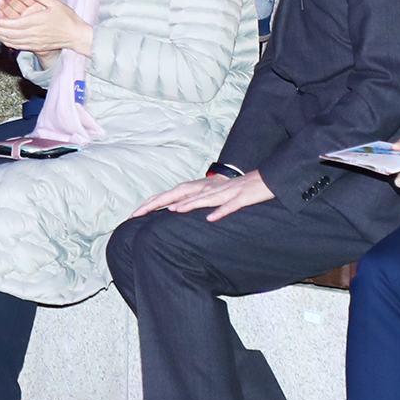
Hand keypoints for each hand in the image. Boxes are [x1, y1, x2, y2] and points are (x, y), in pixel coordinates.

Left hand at [0, 0, 93, 56]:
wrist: (76, 36)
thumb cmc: (68, 19)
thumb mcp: (57, 3)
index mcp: (37, 22)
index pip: (15, 24)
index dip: (2, 23)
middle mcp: (34, 33)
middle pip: (11, 34)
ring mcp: (35, 42)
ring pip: (13, 42)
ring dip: (1, 37)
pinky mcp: (36, 47)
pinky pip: (19, 47)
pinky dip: (9, 43)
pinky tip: (4, 39)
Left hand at [131, 169, 274, 219]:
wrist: (265, 180)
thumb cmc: (236, 189)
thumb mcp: (211, 195)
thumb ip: (193, 201)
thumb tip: (173, 209)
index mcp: (199, 188)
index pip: (171, 194)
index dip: (152, 203)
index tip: (134, 214)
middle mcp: (209, 187)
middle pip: (181, 194)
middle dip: (161, 203)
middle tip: (141, 213)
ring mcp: (226, 191)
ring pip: (204, 198)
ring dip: (190, 204)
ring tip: (174, 211)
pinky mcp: (243, 197)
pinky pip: (230, 205)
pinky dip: (220, 210)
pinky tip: (210, 218)